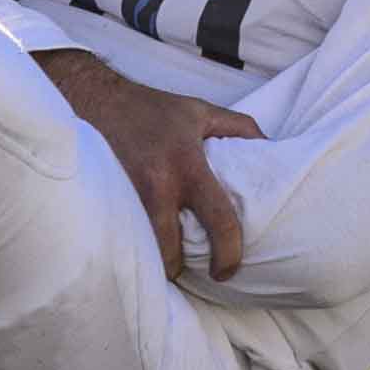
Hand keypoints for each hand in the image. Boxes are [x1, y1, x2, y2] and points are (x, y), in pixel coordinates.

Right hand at [33, 49, 262, 280]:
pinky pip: (121, 234)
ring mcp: (126, 194)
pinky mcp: (105, 198)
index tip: (225, 271)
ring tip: (159, 260)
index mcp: (188, 165)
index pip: (219, 219)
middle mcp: (157, 184)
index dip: (228, 253)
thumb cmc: (152, 109)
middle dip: (178, 269)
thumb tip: (273, 148)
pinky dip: (132, 244)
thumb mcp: (201, 111)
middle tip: (185, 271)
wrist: (96, 98)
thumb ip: (240, 127)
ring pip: (142, 248)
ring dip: (151, 260)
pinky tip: (136, 243)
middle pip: (170, 249)